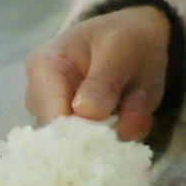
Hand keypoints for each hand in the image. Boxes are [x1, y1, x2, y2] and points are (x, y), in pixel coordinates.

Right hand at [22, 6, 171, 142]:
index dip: (79, 134)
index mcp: (43, 68)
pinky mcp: (78, 132)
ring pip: (84, 147)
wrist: (142, 41)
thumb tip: (85, 113)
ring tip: (137, 101)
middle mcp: (42, 98)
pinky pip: (100, 148)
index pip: (50, 116)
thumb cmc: (125, 37)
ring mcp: (59, 118)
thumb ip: (103, 81)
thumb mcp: (120, 49)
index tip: (113, 130)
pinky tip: (136, 113)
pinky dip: (125, 136)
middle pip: (63, 138)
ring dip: (119, 132)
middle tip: (137, 105)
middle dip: (106, 131)